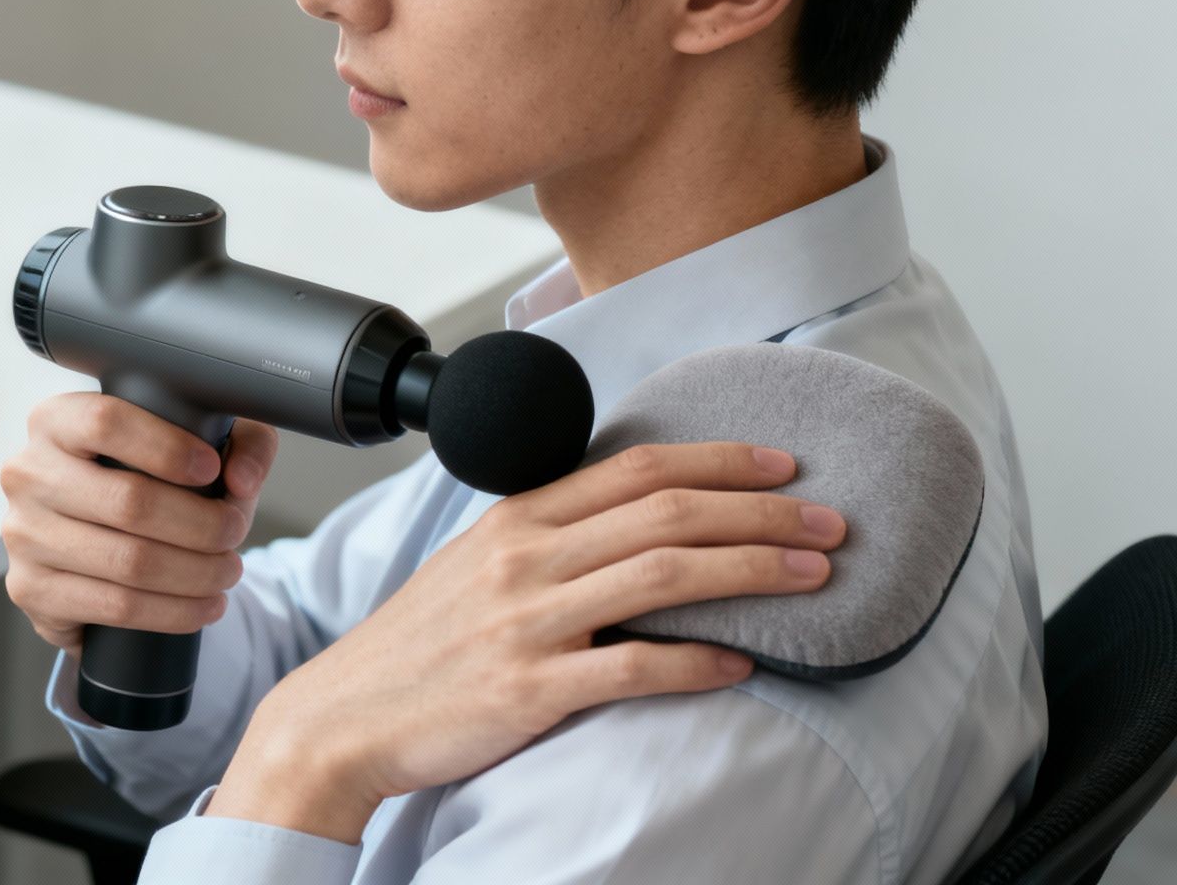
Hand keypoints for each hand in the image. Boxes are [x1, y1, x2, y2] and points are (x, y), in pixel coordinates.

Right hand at [0, 392, 279, 657]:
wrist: (101, 547)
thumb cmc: (150, 481)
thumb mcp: (201, 443)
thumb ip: (240, 441)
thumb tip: (240, 480)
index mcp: (55, 421)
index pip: (106, 422)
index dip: (168, 448)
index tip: (213, 467)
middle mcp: (27, 473)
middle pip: (128, 501)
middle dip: (201, 524)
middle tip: (234, 532)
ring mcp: (22, 535)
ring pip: (127, 561)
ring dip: (195, 573)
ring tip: (228, 572)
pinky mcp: (30, 589)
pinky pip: (114, 606)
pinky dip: (173, 611)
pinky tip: (204, 605)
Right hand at [207, 441, 844, 841]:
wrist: (345, 716)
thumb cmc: (418, 645)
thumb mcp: (475, 563)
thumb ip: (549, 534)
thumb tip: (634, 519)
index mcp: (517, 516)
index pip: (638, 466)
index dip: (722, 461)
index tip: (786, 468)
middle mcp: (526, 556)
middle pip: (666, 511)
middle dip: (762, 512)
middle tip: (832, 524)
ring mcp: (527, 621)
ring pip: (663, 575)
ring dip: (751, 571)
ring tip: (814, 578)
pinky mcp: (529, 689)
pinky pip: (632, 667)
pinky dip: (697, 661)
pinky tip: (743, 664)